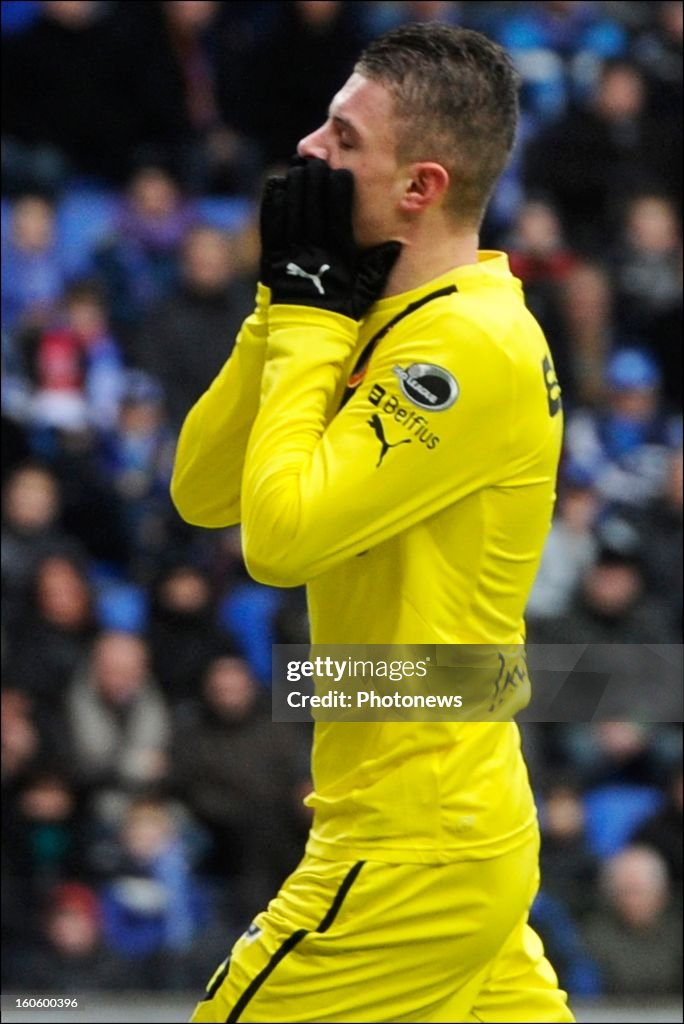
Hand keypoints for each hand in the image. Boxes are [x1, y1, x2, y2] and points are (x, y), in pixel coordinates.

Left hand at [259, 158, 400, 319]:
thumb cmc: (340, 313)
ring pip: (291, 210)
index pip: (339, 215)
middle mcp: (313, 252)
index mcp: (338, 257)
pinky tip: (276, 184)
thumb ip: (379, 266)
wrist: (306, 334)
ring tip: (299, 166)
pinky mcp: (272, 259)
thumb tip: (398, 244)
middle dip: (314, 179)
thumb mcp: (365, 292)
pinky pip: (271, 225)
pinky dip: (273, 203)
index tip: (342, 172)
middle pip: (312, 206)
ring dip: (294, 185)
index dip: (339, 190)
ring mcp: (290, 254)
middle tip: (318, 160)